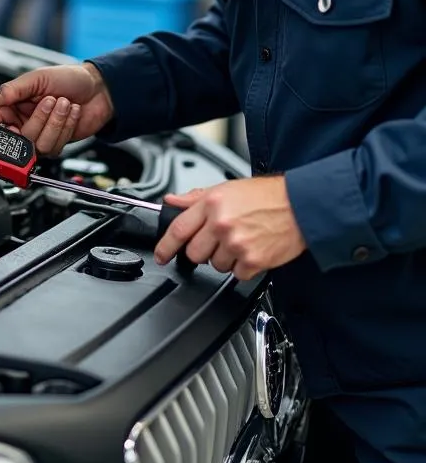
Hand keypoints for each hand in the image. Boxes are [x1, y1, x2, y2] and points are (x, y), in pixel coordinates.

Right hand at [0, 63, 113, 154]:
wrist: (98, 88)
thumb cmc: (69, 78)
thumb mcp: (39, 77)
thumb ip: (16, 88)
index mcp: (13, 104)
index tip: (9, 124)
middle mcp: (23, 121)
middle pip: (18, 139)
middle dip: (38, 120)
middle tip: (49, 101)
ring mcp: (40, 134)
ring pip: (39, 145)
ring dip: (55, 123)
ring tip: (64, 103)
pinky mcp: (56, 143)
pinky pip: (55, 147)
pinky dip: (66, 127)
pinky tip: (72, 112)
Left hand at [154, 176, 305, 280]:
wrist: (301, 205)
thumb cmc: (266, 196)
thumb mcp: (226, 188)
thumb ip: (195, 198)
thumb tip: (172, 201)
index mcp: (211, 204)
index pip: (178, 229)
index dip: (165, 246)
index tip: (162, 255)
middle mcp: (221, 224)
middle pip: (194, 253)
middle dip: (202, 251)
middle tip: (215, 242)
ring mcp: (237, 244)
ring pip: (216, 265)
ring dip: (224, 259)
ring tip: (239, 242)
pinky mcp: (253, 260)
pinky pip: (237, 274)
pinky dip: (243, 267)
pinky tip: (251, 251)